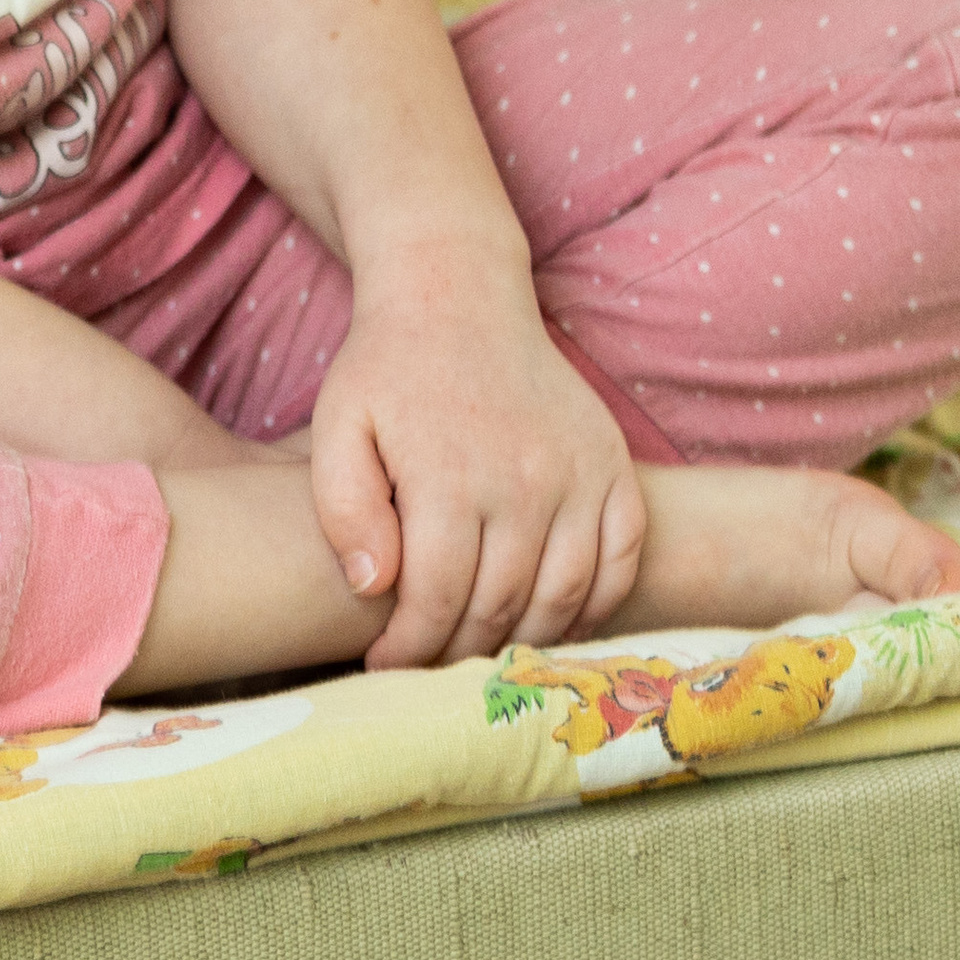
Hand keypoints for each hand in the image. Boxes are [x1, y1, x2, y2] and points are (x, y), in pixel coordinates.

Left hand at [307, 255, 646, 668]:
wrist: (457, 293)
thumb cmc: (388, 368)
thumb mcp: (338, 426)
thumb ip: (344, 510)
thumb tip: (375, 589)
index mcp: (449, 476)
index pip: (435, 601)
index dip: (409, 648)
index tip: (385, 667)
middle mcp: (524, 480)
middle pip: (500, 608)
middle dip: (458, 653)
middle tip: (429, 666)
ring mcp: (578, 473)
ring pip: (563, 598)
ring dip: (523, 640)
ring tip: (481, 648)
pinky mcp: (614, 465)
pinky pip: (621, 561)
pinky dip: (595, 605)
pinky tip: (553, 619)